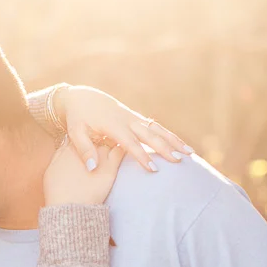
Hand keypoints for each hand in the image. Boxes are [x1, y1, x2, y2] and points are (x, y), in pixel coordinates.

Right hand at [44, 142, 125, 205]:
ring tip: (116, 145)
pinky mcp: (110, 167)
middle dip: (98, 137)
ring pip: (108, 141)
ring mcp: (98, 156)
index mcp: (69, 148)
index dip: (84, 138)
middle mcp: (85, 148)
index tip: (88, 142)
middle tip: (101, 143)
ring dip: (111, 141)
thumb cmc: (57, 192)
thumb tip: (64, 145)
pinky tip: (127, 150)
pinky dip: (124, 148)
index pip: (79, 135)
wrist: (69, 206)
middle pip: (95, 136)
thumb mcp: (51, 169)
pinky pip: (120, 151)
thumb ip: (59, 155)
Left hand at [57, 86, 191, 172]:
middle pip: (150, 135)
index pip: (130, 143)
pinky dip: (170, 136)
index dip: (142, 156)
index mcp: (113, 126)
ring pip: (158, 130)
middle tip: (180, 162)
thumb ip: (85, 150)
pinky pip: (156, 128)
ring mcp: (134, 118)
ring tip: (191, 154)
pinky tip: (182, 146)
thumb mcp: (75, 133)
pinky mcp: (136, 118)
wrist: (83, 97)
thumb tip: (92, 168)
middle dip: (165, 148)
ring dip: (174, 141)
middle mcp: (127, 121)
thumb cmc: (78, 118)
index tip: (153, 169)